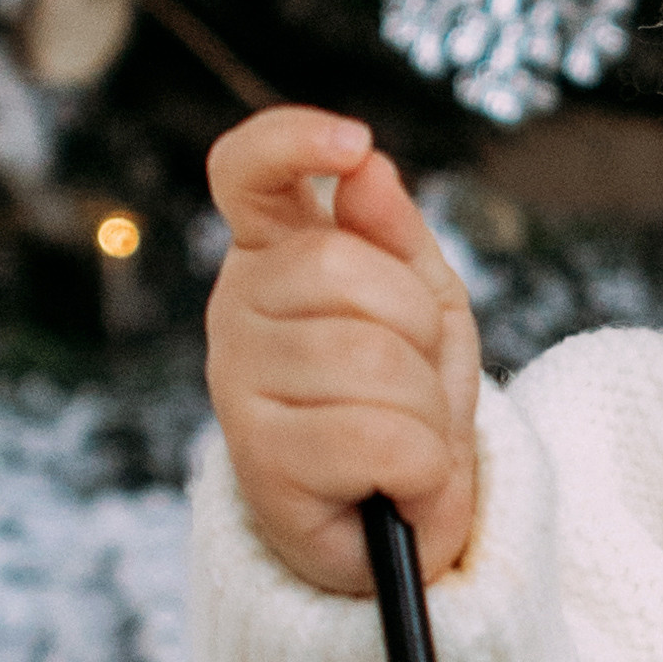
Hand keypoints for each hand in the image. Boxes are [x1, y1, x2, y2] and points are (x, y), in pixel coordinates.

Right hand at [204, 106, 481, 596]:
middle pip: (347, 271)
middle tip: (413, 380)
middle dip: (418, 328)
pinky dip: (424, 467)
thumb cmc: (405, 397)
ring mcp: (237, 383)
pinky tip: (400, 483)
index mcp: (271, 253)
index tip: (353, 144)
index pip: (247, 171)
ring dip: (427, 408)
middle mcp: (235, 307)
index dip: (291, 141)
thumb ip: (396, 234)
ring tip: (407, 436)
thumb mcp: (425, 303)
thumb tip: (367, 168)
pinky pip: (382, 439)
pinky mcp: (260, 462)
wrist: (400, 520)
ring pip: (374, 360)